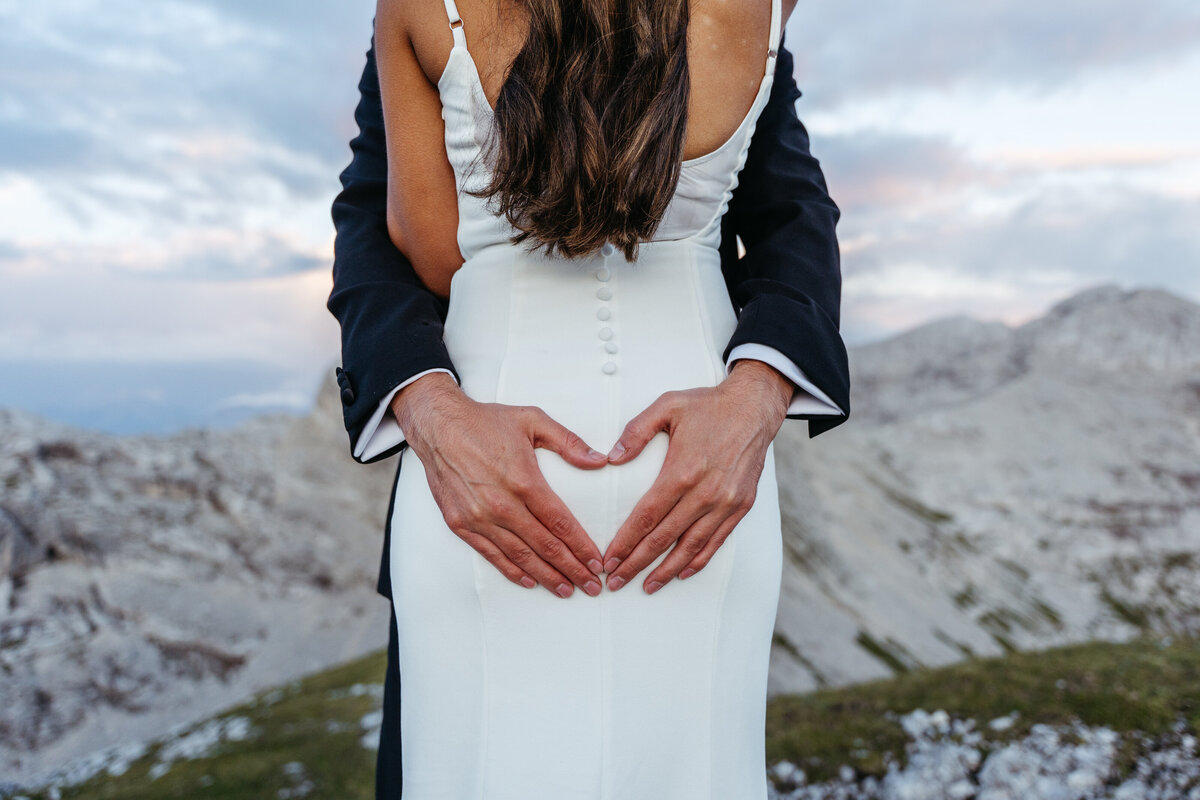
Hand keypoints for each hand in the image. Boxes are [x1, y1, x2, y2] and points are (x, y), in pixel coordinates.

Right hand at [391, 373, 608, 597]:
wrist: (438, 425)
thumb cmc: (485, 422)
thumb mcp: (533, 419)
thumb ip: (569, 442)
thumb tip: (599, 460)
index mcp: (524, 480)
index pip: (560, 523)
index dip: (581, 547)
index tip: (597, 563)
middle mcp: (501, 504)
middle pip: (544, 546)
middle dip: (571, 568)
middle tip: (591, 586)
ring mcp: (479, 517)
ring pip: (520, 556)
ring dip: (545, 576)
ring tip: (566, 589)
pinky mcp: (460, 523)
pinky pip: (491, 554)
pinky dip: (511, 570)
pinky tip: (529, 580)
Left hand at [601, 360, 792, 593]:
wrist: (754, 407)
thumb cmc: (707, 406)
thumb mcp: (667, 405)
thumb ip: (636, 431)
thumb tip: (611, 458)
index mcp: (682, 471)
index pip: (646, 517)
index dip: (626, 542)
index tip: (609, 559)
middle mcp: (705, 492)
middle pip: (664, 538)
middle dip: (637, 563)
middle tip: (616, 581)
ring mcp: (726, 502)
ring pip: (691, 546)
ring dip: (667, 570)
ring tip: (647, 586)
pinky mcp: (741, 505)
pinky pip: (717, 540)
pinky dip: (699, 559)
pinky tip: (682, 571)